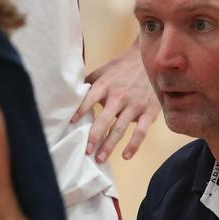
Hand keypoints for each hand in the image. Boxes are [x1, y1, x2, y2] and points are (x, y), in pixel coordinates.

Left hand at [72, 41, 159, 162]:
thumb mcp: (102, 71)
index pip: (89, 99)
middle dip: (94, 136)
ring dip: (109, 145)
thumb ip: (88, 84)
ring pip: (120, 129)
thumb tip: (68, 97)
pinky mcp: (149, 111)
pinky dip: (134, 145)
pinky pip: (141, 131)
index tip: (71, 124)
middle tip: (86, 151)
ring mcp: (134, 104)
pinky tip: (126, 156)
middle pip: (104, 119)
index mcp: (105, 85)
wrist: (150, 60)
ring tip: (100, 159)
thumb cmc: (121, 68)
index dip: (80, 111)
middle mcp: (119, 95)